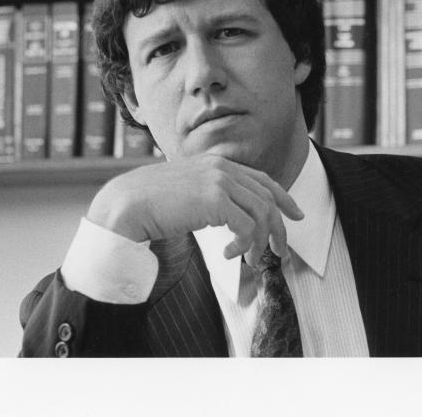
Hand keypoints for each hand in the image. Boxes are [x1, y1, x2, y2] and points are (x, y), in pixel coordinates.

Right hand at [86, 154, 304, 263]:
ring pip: (261, 214)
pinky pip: (247, 227)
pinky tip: (229, 255)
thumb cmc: (149, 202)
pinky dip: (244, 245)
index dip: (282, 197)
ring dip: (261, 242)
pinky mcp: (215, 200)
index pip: (261, 178)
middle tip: (281, 251)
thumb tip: (227, 215)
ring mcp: (219, 181)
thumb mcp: (186, 190)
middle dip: (279, 227)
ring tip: (250, 259)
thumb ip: (207, 193)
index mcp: (215, 162)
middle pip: (267, 197)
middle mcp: (221, 167)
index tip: (294, 214)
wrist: (126, 204)